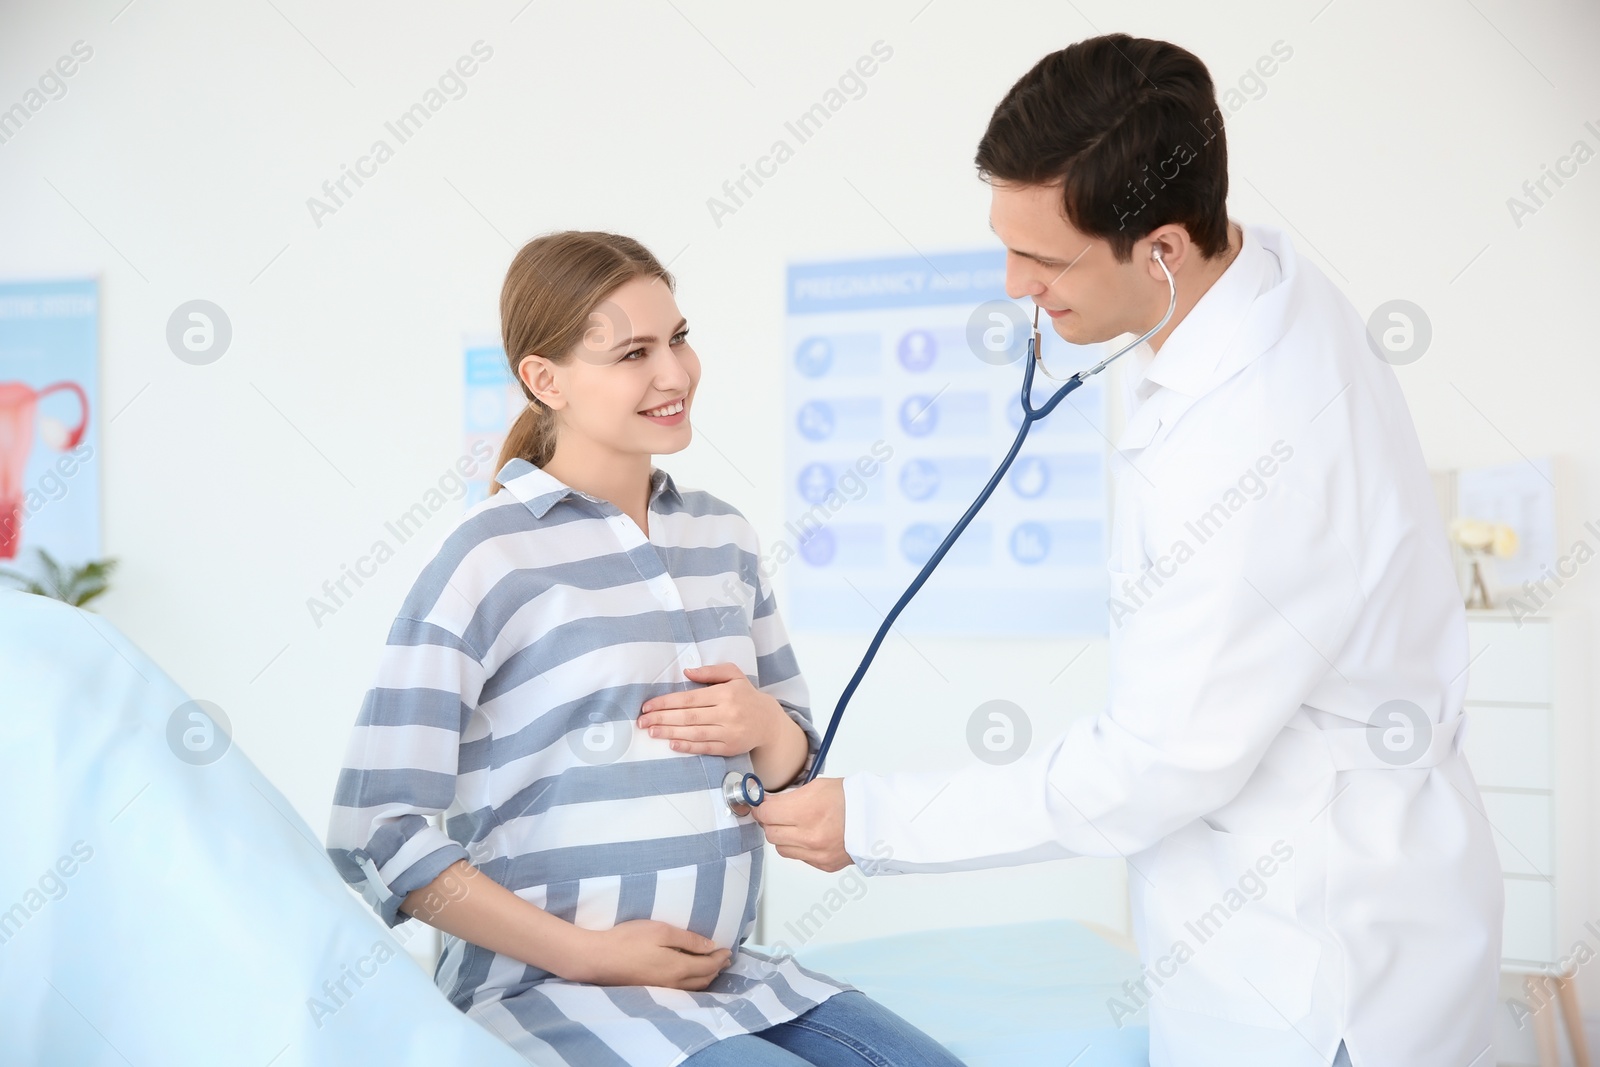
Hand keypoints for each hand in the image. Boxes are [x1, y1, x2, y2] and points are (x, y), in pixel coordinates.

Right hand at [562, 920, 731, 989]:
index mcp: (679, 968)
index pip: (708, 965)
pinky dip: (692, 983)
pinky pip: (681, 989)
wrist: (598, 959)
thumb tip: (711, 946)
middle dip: (716, 969)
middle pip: (703, 980)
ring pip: (692, 987)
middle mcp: (673, 983)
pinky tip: (688, 976)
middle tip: (724, 959)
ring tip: (711, 968)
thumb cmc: (629, 940)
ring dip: (706, 978)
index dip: (720, 958)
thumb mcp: (661, 931)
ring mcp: (661, 989)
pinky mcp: (650, 989)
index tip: (729, 950)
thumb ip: (688, 940)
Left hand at [638, 663, 786, 757]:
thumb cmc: (746, 695)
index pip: (689, 698)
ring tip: (652, 732)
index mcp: (725, 693)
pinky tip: (672, 744)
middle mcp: (727, 712)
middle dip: (662, 718)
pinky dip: (688, 747)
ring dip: (670, 732)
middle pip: (688, 717)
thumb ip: (710, 671)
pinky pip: (705, 747)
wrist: (768, 721)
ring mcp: (729, 732)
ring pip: (694, 733)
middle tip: (642, 721)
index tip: (647, 706)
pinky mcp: (730, 747)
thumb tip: (686, 671)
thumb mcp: (733, 674)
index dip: (666, 703)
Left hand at [750, 777, 850, 871]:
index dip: (761, 807)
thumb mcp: (817, 786)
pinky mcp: (823, 864)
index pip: (766, 814)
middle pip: (770, 833)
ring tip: (795, 825)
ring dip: (783, 836)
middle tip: (776, 813)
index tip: (762, 804)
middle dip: (769, 822)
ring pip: (781, 848)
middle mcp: (810, 836)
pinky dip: (799, 847)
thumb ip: (790, 797)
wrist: (879, 819)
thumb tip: (769, 803)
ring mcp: (817, 853)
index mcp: (808, 811)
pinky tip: (810, 835)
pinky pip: (799, 857)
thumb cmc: (853, 799)